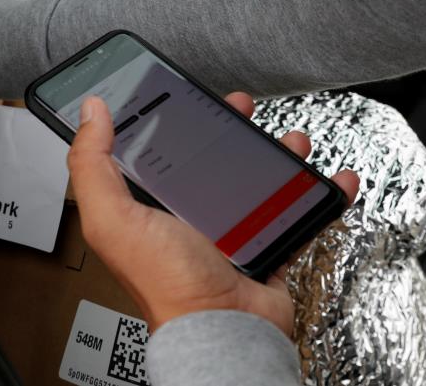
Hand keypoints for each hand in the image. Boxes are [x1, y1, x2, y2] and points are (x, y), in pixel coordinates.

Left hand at [68, 93, 358, 334]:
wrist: (224, 331)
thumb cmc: (167, 284)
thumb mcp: (114, 219)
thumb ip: (92, 165)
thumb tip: (90, 113)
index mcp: (152, 207)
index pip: (160, 152)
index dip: (172, 120)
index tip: (186, 95)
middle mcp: (191, 217)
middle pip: (214, 160)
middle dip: (231, 129)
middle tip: (242, 108)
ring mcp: (233, 232)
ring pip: (259, 181)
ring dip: (280, 155)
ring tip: (292, 141)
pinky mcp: (268, 247)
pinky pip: (298, 215)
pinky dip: (321, 195)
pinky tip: (335, 179)